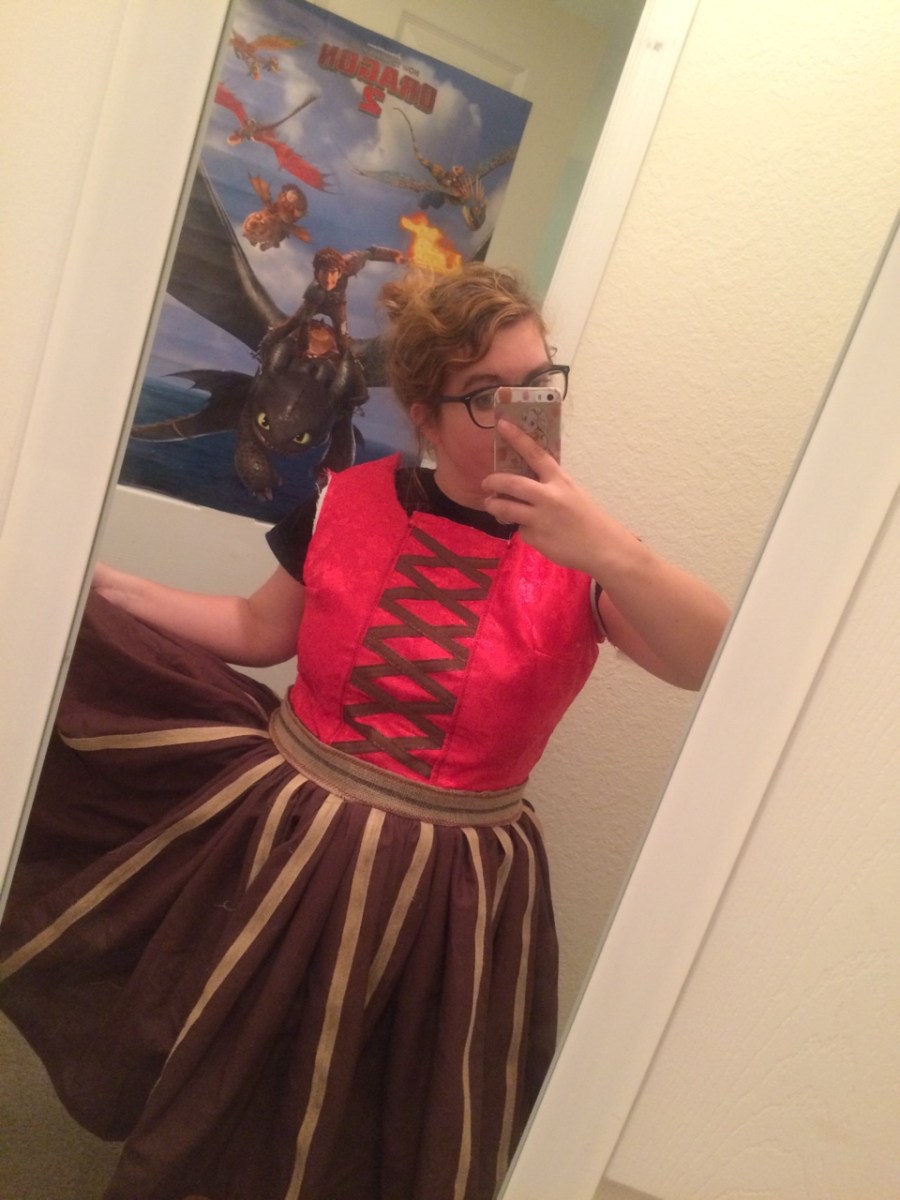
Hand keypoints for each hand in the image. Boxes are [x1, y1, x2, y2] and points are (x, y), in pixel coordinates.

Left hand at [482, 420, 611, 573]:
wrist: (602, 548)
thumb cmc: (587, 519)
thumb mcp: (572, 493)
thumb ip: (549, 486)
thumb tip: (521, 484)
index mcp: (560, 481)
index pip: (536, 454)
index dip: (517, 438)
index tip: (501, 424)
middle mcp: (549, 497)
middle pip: (511, 483)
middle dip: (493, 481)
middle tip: (486, 483)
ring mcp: (540, 518)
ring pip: (505, 508)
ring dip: (494, 505)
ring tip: (492, 505)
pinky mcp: (535, 537)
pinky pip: (519, 530)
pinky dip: (521, 529)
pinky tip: (533, 532)